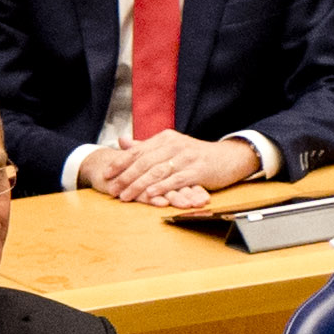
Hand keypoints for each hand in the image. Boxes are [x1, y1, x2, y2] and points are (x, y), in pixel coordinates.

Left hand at [88, 131, 258, 205]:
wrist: (228, 158)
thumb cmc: (196, 155)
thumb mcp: (170, 146)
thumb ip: (145, 146)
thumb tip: (122, 141)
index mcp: (165, 138)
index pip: (138, 150)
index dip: (120, 162)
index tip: (105, 174)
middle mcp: (174, 145)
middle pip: (144, 162)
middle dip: (125, 177)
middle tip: (112, 189)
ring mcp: (186, 157)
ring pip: (157, 172)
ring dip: (139, 185)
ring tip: (125, 196)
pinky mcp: (197, 170)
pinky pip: (176, 179)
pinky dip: (161, 187)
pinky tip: (150, 195)